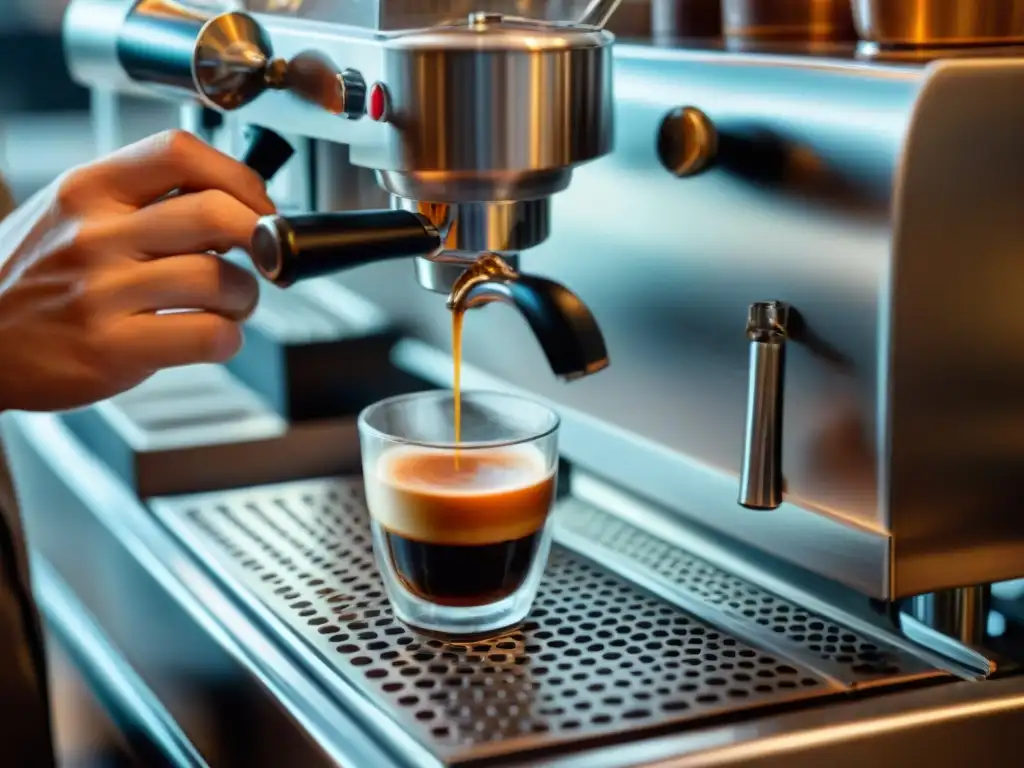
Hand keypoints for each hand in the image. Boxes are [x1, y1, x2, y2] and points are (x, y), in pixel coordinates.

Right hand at [0, 129, 274, 411]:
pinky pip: (208, 336)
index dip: (240, 178)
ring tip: (232, 304)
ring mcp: (101, 293)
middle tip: (263, 259)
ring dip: (247, 295)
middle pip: (215, 215)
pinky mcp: (111, 349)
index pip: (181, 153)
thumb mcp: (70, 212)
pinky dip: (228, 338)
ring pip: (220, 279)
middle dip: (261, 238)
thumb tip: (232, 199)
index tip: (259, 205)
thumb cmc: (30, 278)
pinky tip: (213, 336)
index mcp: (89, 189)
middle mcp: (94, 234)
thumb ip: (142, 198)